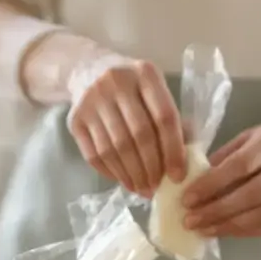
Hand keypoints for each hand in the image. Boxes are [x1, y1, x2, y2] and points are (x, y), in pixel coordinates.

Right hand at [66, 53, 187, 195]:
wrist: (87, 70)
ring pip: (115, 148)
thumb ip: (172, 120)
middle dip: (151, 168)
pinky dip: (111, 173)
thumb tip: (186, 160)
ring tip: (141, 189)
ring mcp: (91, 101)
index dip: (173, 150)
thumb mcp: (155, 92)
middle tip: (156, 188)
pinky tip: (123, 180)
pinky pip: (94, 155)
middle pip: (139, 135)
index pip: (164, 117)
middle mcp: (116, 82)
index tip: (177, 176)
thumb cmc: (132, 88)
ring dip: (131, 175)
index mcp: (146, 74)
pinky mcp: (75, 119)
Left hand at [181, 125, 260, 237]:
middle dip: (217, 210)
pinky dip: (246, 232)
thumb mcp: (249, 138)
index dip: (212, 184)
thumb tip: (192, 182)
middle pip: (253, 194)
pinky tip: (226, 232)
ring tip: (204, 230)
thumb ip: (224, 157)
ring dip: (229, 226)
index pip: (240, 165)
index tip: (187, 199)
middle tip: (190, 221)